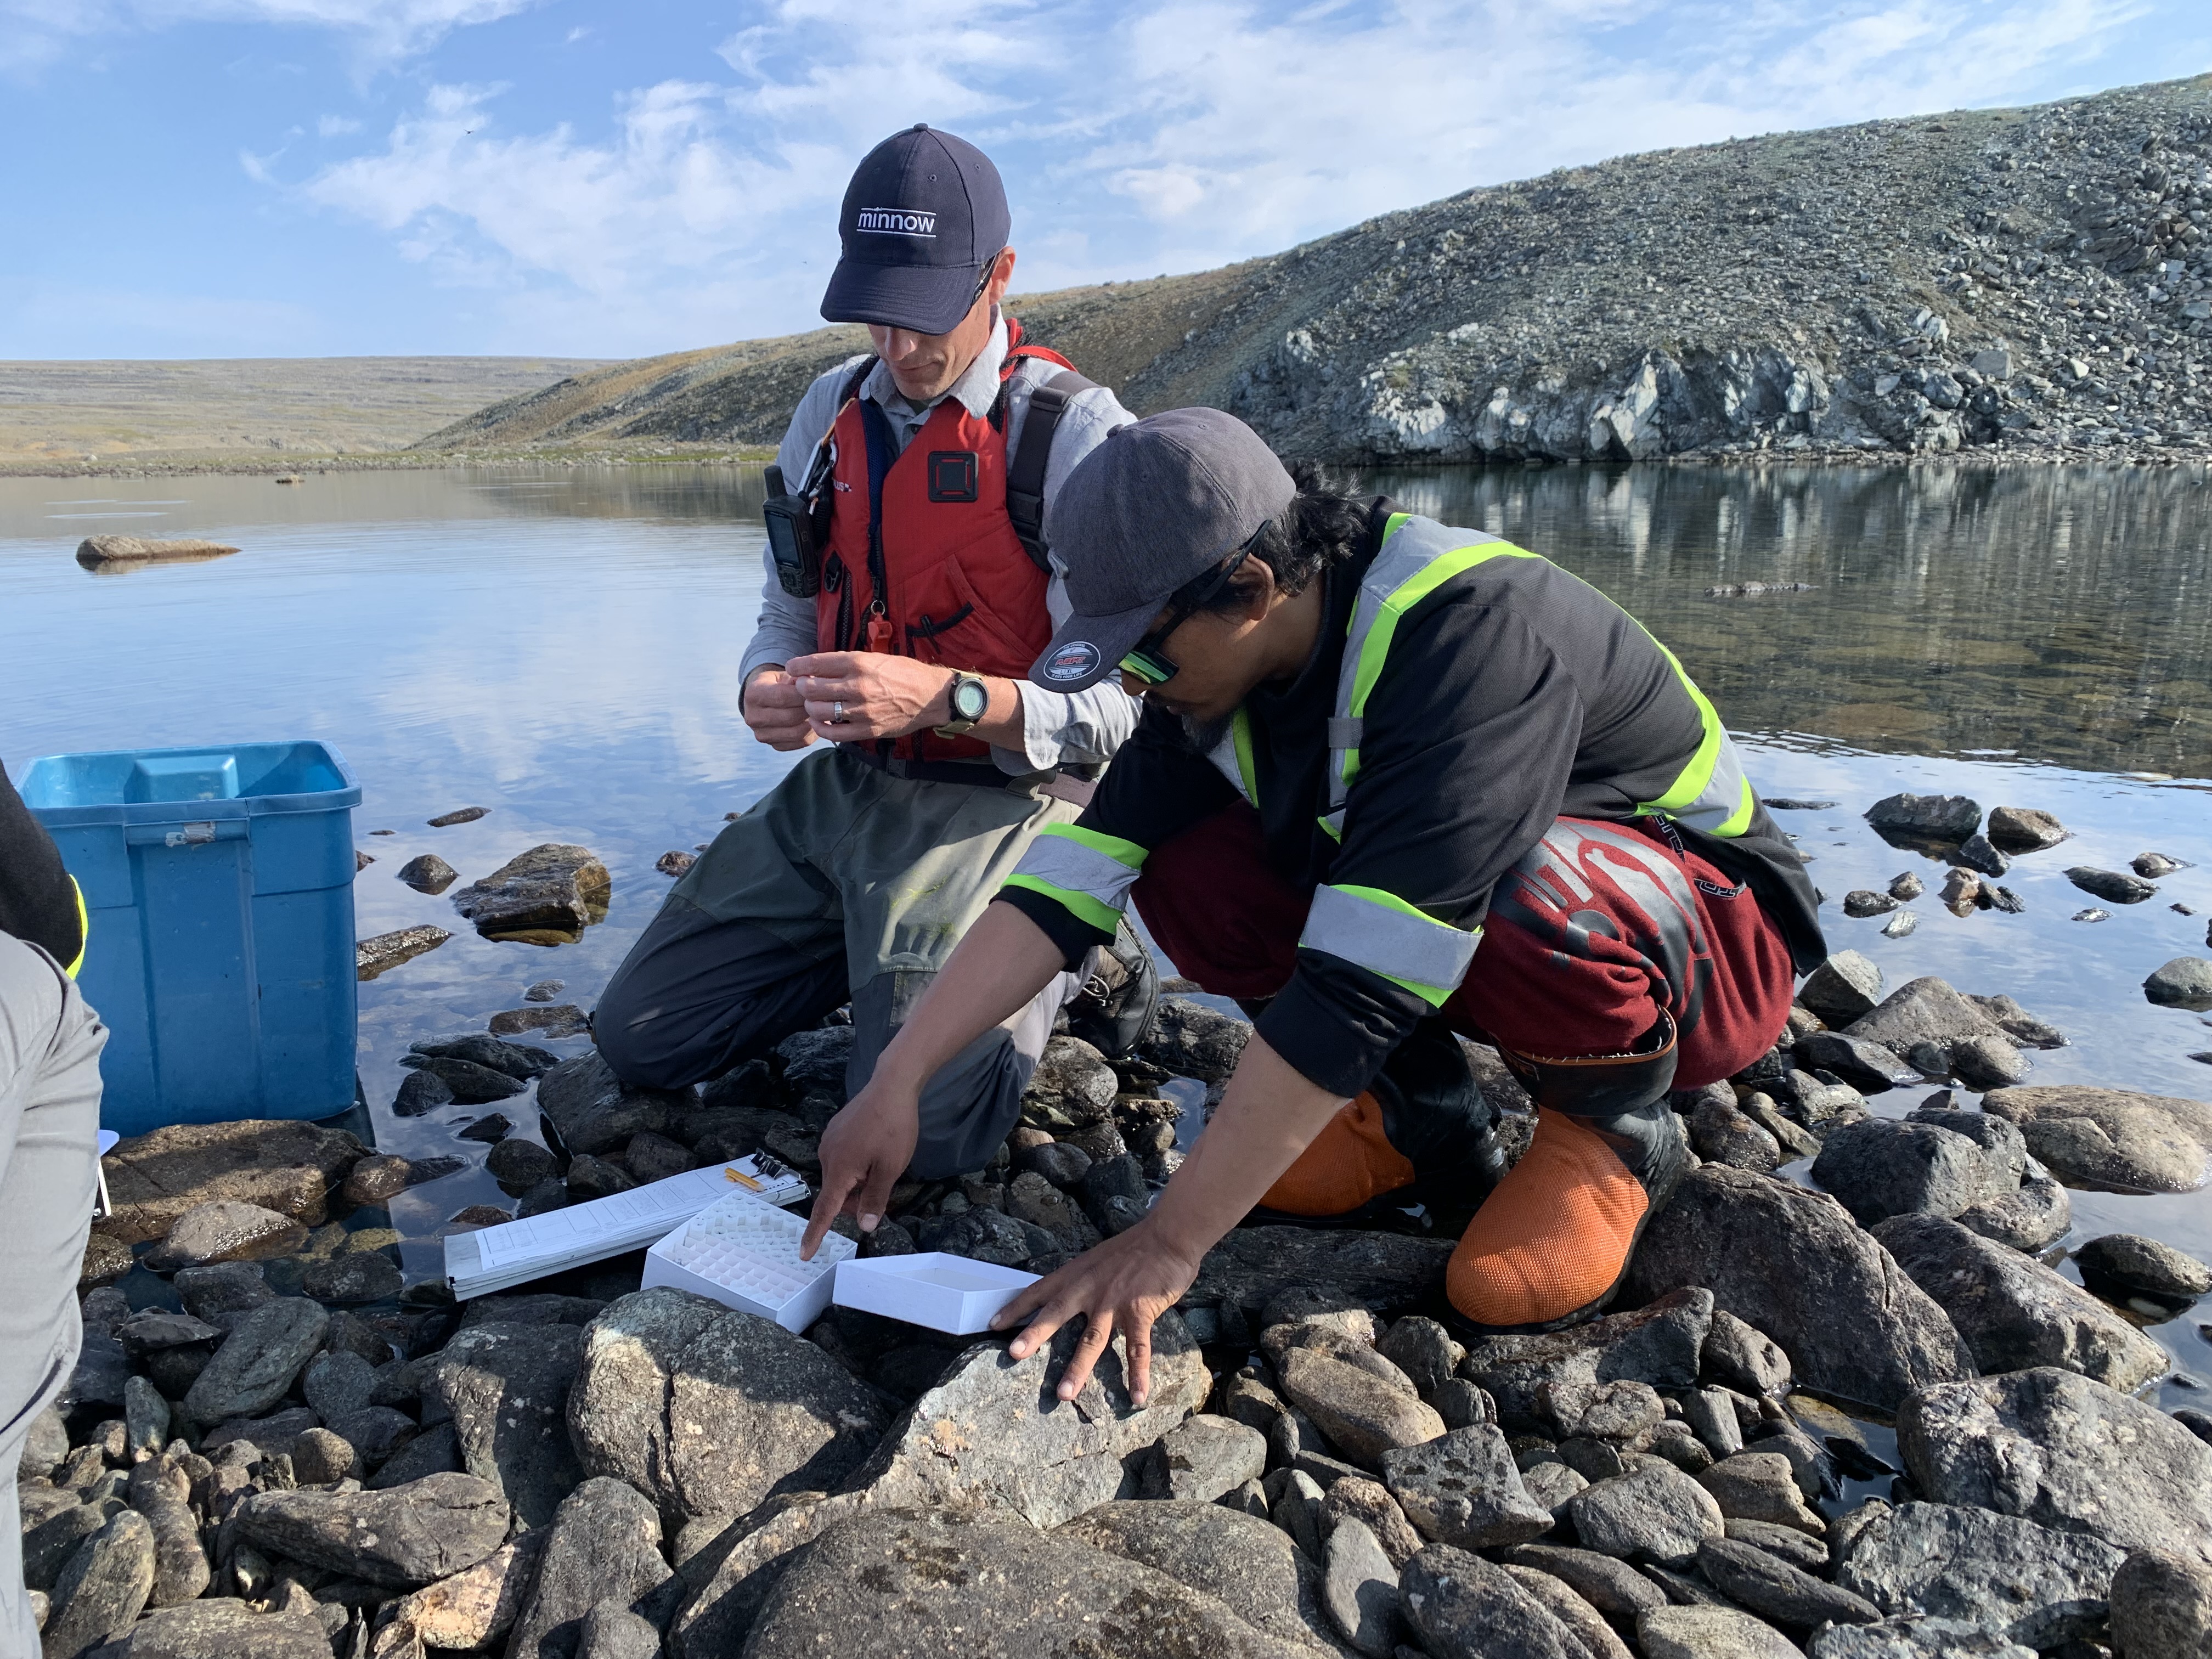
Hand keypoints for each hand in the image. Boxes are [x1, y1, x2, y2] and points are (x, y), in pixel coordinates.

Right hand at [743, 668, 817, 751]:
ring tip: (820, 712)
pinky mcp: (774, 746)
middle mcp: (753, 717)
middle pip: (790, 716)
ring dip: (813, 722)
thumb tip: (813, 683)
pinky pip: (800, 742)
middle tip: (822, 702)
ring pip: (796, 732)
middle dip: (810, 709)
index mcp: (753, 694)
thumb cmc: (779, 683)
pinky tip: (816, 722)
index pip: (782, 696)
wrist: (766, 701)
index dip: (803, 694)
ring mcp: (762, 735)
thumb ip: (798, 678)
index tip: (816, 690)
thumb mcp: (784, 674)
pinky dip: (812, 733)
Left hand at [785, 651, 951, 741]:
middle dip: (801, 688)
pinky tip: (821, 721)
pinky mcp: (867, 730)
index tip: (792, 669)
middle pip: (811, 688)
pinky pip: (832, 732)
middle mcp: (858, 686)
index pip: (815, 664)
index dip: (797, 666)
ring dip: (810, 707)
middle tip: (803, 688)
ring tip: (813, 704)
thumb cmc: (903, 673)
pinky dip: (821, 727)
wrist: (931, 696)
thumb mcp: (873, 658)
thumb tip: (815, 668)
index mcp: (858, 663)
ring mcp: (862, 710)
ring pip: (818, 710)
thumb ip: (845, 663)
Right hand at [799, 1077, 921, 1259]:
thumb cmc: (893, 1128)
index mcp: (839, 1170)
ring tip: (881, 1161)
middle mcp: (826, 1157)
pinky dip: (855, 1165)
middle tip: (882, 1186)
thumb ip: (875, 1199)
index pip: (824, 1210)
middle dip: (855, 1199)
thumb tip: (864, 1226)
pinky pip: (841, 1158)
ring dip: (857, 1180)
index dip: (815, 1234)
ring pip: (840, 1175)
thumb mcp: (890, 1168)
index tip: (804, 1254)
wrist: (891, 1085)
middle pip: (836, 1193)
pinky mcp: (835, 1130)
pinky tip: (874, 1148)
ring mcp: (829, 1141)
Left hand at [987, 1218, 1201, 1406]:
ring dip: (1077, 1368)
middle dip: (1034, 1335)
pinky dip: (1138, 1375)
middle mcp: (1089, 1288)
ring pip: (1091, 1340)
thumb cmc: (1135, 1249)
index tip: (994, 1325)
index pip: (1039, 1290)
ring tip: (1063, 1395)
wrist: (1168, 1237)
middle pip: (1056, 1313)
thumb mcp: (1097, 1259)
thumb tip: (1068, 1299)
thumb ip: (1082, 1280)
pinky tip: (1137, 1397)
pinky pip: (1138, 1349)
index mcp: (1076, 1274)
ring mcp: (1113, 1302)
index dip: (1016, 1307)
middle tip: (1013, 1354)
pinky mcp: (1139, 1313)